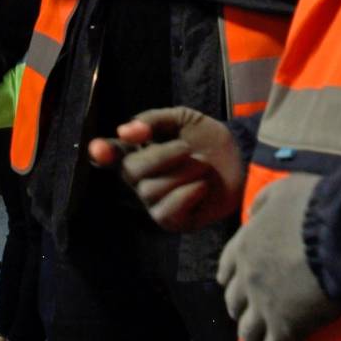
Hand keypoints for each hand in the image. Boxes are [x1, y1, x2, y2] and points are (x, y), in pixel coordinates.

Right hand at [88, 106, 244, 230]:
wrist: (241, 160)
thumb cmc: (208, 140)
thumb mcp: (184, 119)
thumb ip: (154, 120)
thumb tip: (125, 131)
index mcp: (140, 152)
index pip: (112, 155)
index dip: (102, 153)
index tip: (99, 148)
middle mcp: (142, 180)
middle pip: (131, 170)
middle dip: (161, 156)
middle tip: (186, 148)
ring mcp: (156, 202)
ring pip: (151, 190)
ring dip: (183, 173)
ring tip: (202, 167)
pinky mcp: (173, 221)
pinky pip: (167, 212)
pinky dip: (187, 195)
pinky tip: (201, 187)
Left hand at [218, 173, 339, 340]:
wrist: (338, 235)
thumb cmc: (313, 207)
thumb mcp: (282, 189)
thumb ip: (263, 202)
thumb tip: (252, 214)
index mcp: (245, 245)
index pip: (226, 267)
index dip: (230, 277)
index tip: (230, 284)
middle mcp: (248, 278)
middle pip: (233, 302)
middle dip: (240, 307)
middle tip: (250, 311)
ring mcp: (264, 307)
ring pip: (247, 331)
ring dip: (252, 334)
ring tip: (260, 339)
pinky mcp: (286, 329)